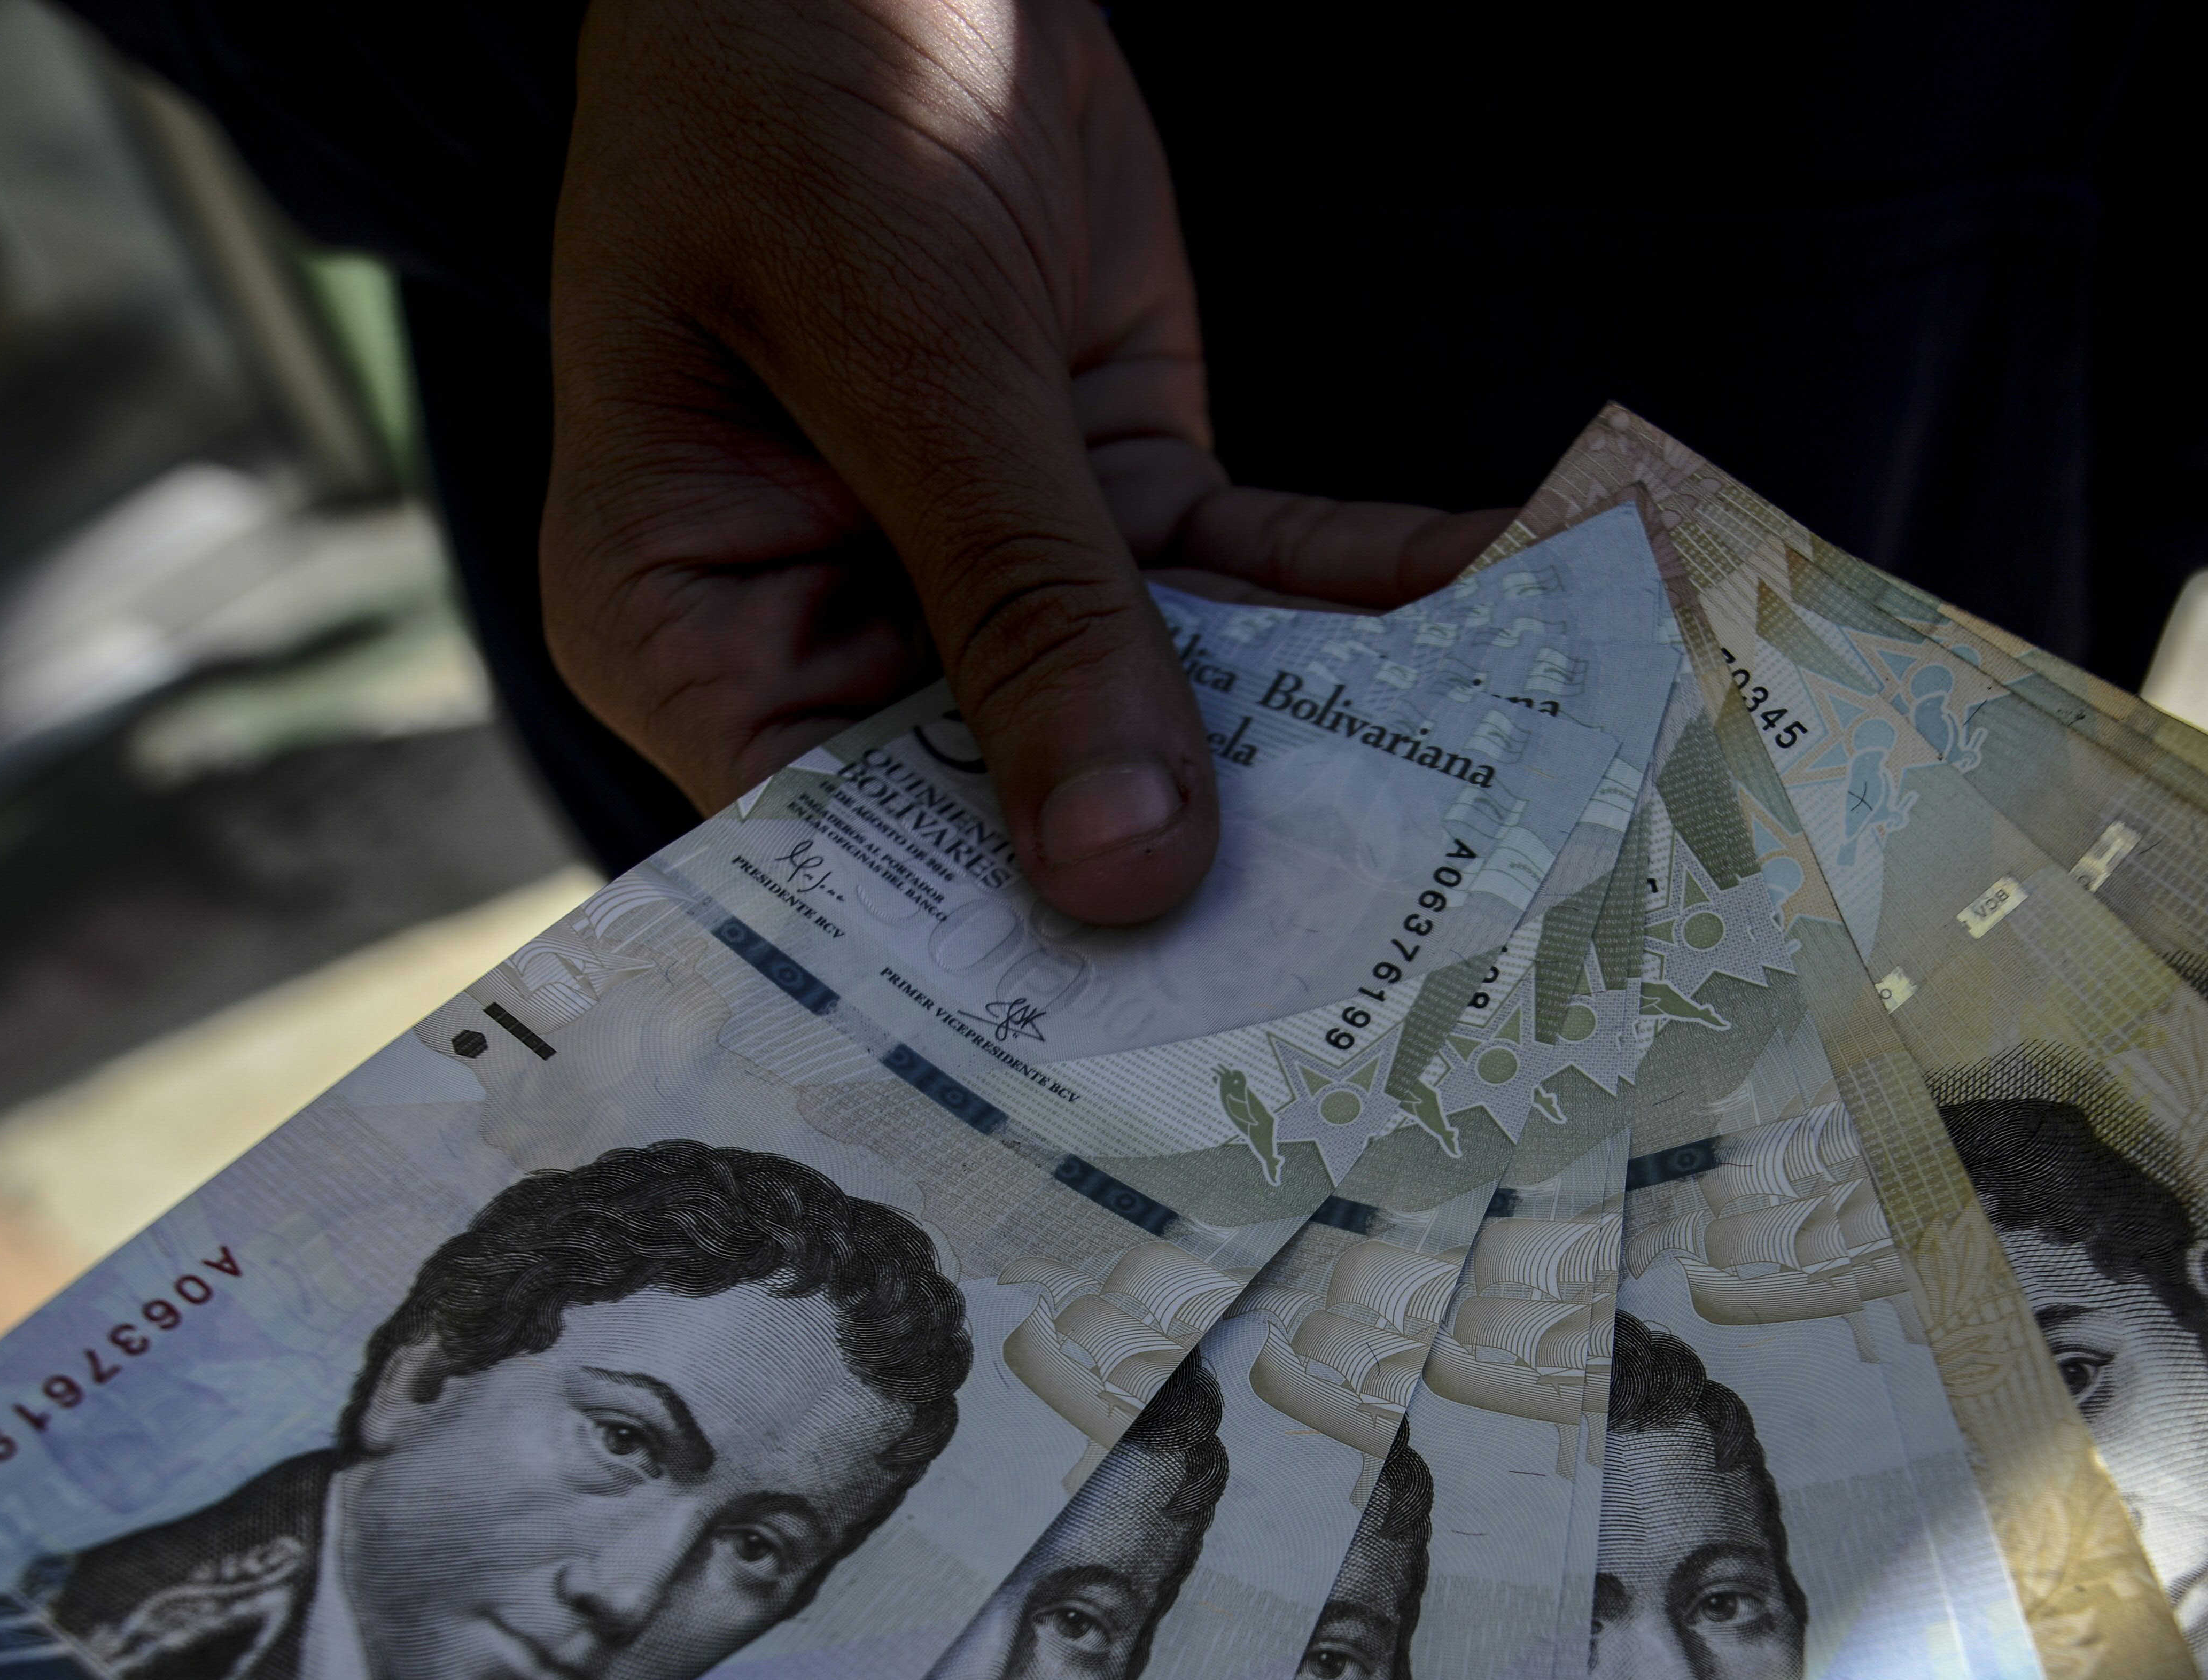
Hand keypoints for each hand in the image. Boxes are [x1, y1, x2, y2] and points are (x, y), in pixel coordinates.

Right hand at [544, 0, 1508, 922]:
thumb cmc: (793, 86)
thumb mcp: (904, 342)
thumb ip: (1020, 602)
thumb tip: (1125, 871)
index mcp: (695, 628)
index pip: (835, 866)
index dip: (996, 966)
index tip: (1170, 1055)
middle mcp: (835, 633)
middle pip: (1022, 812)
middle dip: (1203, 885)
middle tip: (1385, 992)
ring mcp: (982, 571)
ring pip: (1171, 707)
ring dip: (1332, 756)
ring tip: (1499, 839)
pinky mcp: (1112, 493)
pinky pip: (1252, 582)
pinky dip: (1376, 601)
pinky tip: (1512, 627)